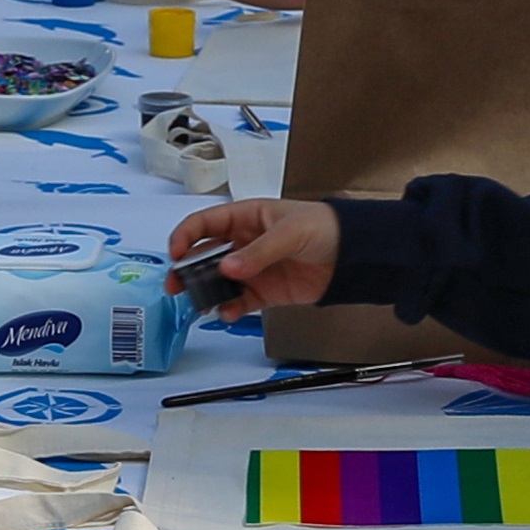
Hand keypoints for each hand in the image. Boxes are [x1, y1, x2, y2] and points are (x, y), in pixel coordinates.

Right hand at [160, 196, 338, 314]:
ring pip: (217, 281)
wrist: (354, 254)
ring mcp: (252, 269)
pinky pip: (239, 302)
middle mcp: (243, 243)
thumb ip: (259, 251)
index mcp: (245, 217)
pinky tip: (227, 312)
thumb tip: (229, 267)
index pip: (205, 223)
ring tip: (200, 302)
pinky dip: (230, 309)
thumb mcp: (290, 231)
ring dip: (205, 292)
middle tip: (176, 284)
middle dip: (186, 269)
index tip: (175, 253)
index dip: (185, 236)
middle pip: (204, 255)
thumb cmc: (325, 227)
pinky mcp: (264, 292)